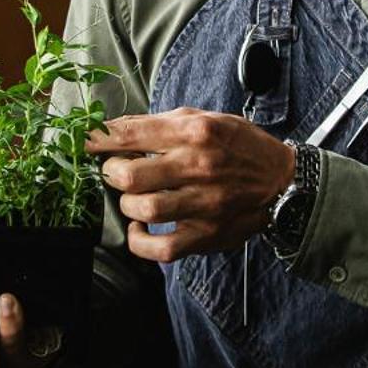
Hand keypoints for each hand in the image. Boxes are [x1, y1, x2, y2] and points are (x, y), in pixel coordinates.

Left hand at [87, 110, 294, 262]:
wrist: (283, 181)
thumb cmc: (241, 147)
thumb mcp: (207, 119)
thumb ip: (164, 124)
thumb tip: (119, 129)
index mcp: (196, 131)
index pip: (133, 133)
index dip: (100, 138)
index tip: (84, 140)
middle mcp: (198, 166)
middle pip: (131, 175)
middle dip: (112, 172)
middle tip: (115, 171)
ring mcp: (203, 204)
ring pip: (143, 209)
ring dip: (128, 203)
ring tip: (133, 196)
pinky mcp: (206, 235)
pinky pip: (161, 248)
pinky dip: (141, 241)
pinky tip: (141, 228)